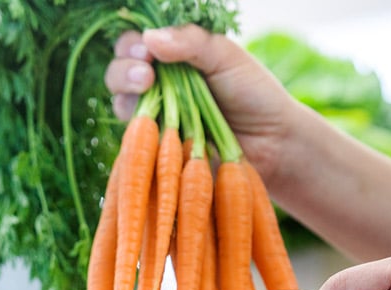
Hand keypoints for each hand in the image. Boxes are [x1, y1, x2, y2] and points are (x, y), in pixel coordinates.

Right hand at [104, 25, 300, 185]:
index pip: (136, 45)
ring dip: (125, 91)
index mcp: (173, 59)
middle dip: (124, 68)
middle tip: (146, 73)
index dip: (133, 45)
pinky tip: (151, 123)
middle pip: (119, 72)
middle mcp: (160, 88)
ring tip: (146, 87)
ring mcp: (158, 120)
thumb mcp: (225, 56)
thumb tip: (150, 38)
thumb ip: (191, 42)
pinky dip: (136, 129)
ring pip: (121, 103)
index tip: (147, 50)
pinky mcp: (160, 151)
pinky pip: (135, 140)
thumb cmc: (253, 95)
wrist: (271, 143)